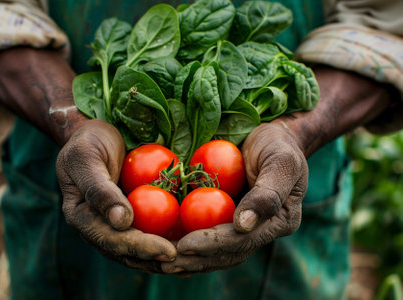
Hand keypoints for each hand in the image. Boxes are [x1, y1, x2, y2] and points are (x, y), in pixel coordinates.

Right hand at [56, 119, 176, 272]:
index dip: (140, 247)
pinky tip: (188, 248)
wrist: (95, 135)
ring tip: (189, 263)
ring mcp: (113, 224)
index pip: (111, 239)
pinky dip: (166, 241)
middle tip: (185, 260)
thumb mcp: (87, 159)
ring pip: (137, 251)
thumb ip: (100, 190)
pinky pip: (147, 233)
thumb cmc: (88, 142)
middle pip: (126, 252)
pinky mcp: (129, 217)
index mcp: (81, 217)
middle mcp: (97, 227)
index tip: (167, 250)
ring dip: (161, 259)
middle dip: (156, 259)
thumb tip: (121, 222)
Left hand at [161, 66, 395, 274]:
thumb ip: (268, 194)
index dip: (212, 245)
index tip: (184, 246)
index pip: (242, 241)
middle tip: (165, 262)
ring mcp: (243, 227)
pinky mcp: (227, 219)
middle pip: (226, 254)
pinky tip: (164, 248)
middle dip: (195, 260)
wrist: (272, 137)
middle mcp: (260, 231)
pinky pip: (206, 235)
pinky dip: (186, 245)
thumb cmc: (278, 145)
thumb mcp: (281, 162)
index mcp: (278, 223)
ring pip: (215, 252)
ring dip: (188, 260)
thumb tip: (243, 225)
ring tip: (159, 263)